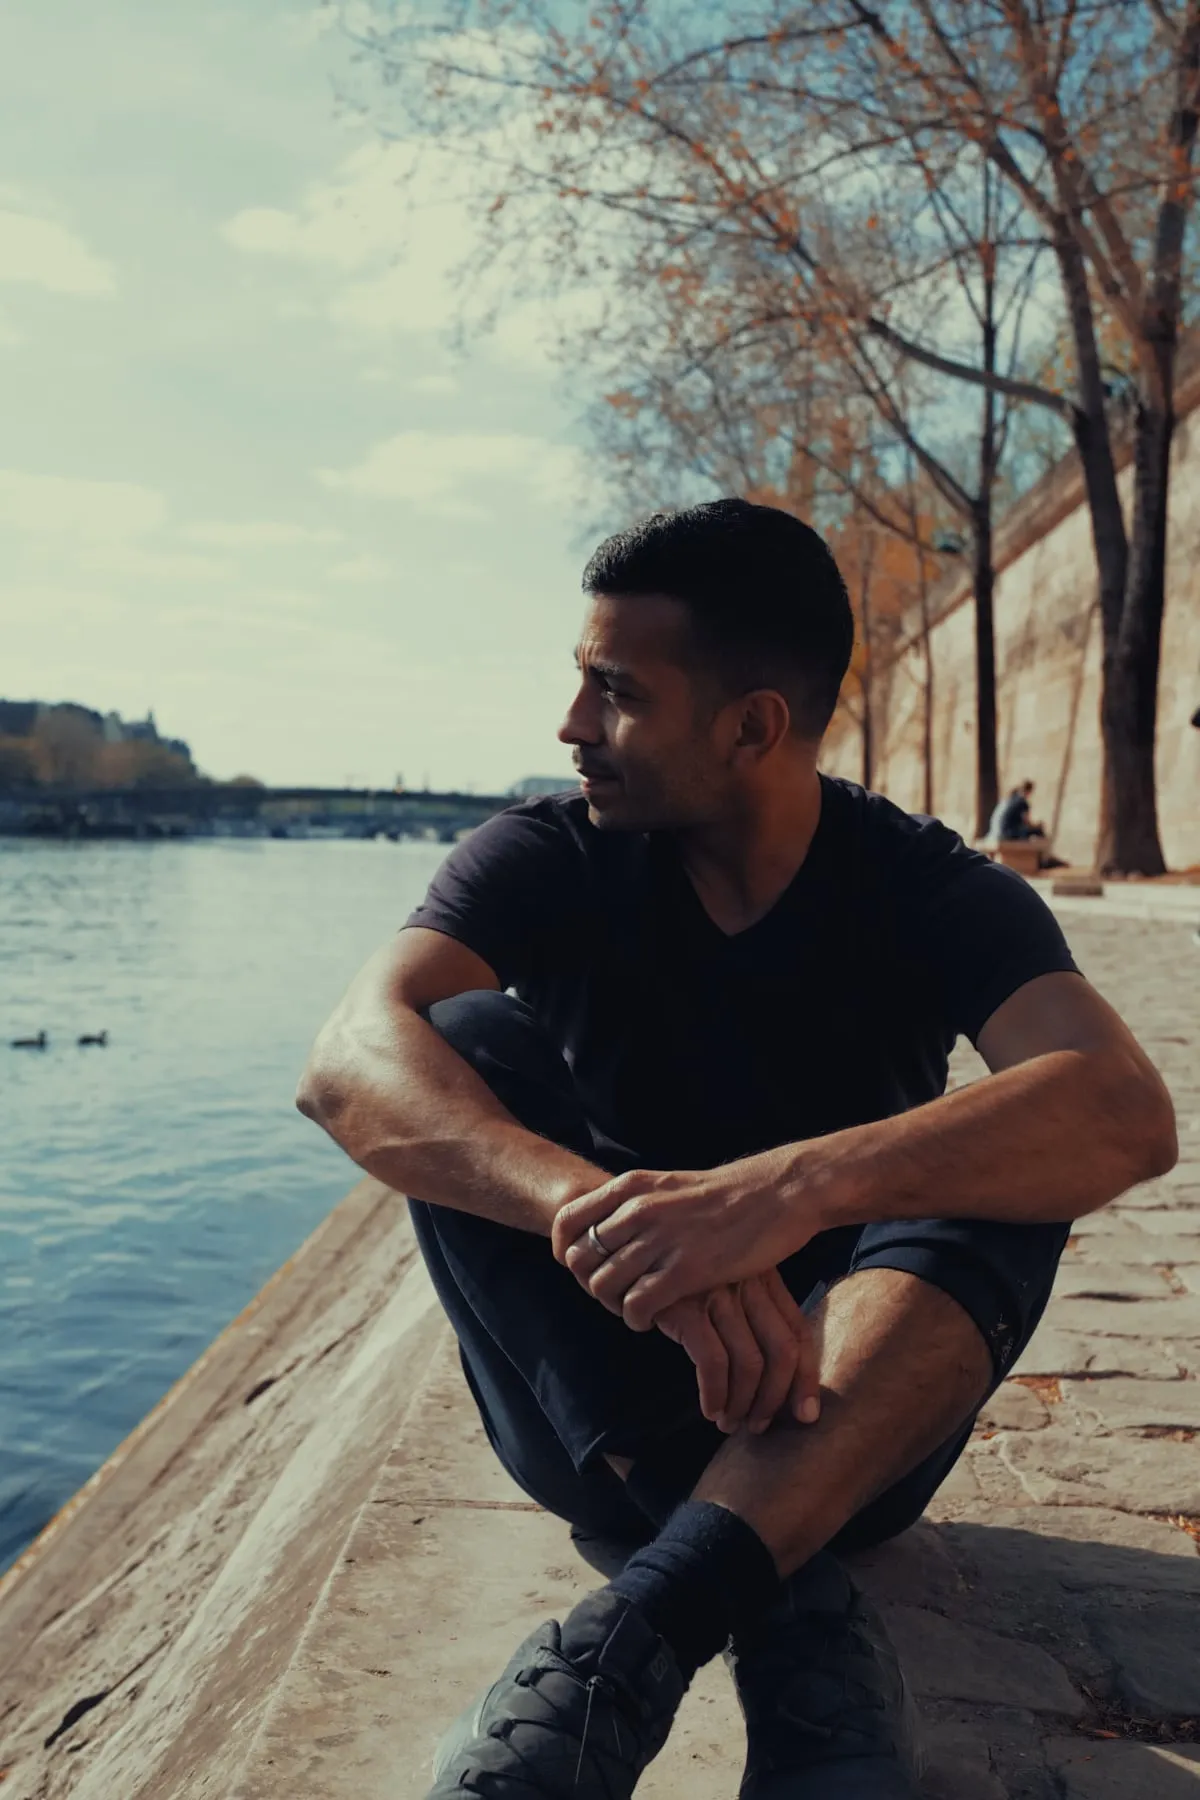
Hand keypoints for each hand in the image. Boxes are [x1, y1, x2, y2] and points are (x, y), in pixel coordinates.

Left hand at [553, 1155, 824, 1329]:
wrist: (779, 1193)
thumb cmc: (725, 1195)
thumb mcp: (668, 1186)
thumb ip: (635, 1204)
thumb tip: (604, 1228)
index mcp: (631, 1187)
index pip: (566, 1222)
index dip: (565, 1252)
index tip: (582, 1269)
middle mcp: (638, 1210)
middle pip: (580, 1260)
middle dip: (590, 1284)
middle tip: (615, 1295)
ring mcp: (662, 1239)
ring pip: (603, 1286)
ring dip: (614, 1305)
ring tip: (636, 1308)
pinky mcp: (687, 1270)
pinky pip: (636, 1306)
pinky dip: (637, 1320)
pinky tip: (653, 1320)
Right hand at [655, 1270, 820, 1433]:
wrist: (628, 1247)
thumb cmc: (679, 1272)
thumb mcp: (723, 1277)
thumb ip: (749, 1307)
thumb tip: (772, 1372)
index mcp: (763, 1274)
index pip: (798, 1331)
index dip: (806, 1378)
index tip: (806, 1414)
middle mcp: (747, 1281)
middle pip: (781, 1351)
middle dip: (775, 1398)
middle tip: (760, 1426)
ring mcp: (718, 1293)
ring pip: (750, 1363)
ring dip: (743, 1404)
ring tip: (730, 1423)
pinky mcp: (687, 1307)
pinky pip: (713, 1363)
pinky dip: (715, 1395)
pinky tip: (709, 1409)